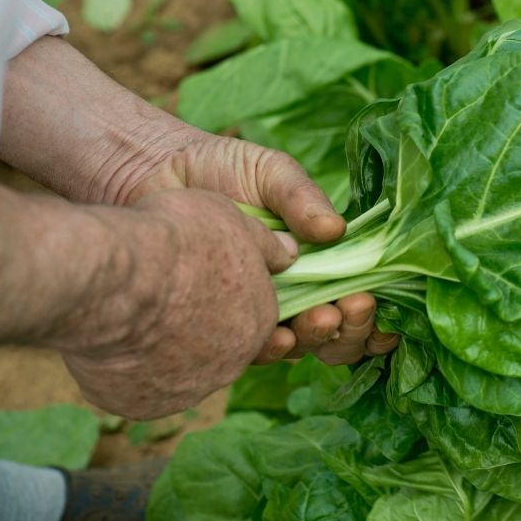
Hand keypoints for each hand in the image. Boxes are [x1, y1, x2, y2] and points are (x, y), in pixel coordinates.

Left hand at [0, 37, 396, 364]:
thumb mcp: (271, 172)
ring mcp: (256, 311)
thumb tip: (337, 229)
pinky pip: (251, 351)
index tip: (370, 298)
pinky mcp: (219, 325)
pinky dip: (271, 349)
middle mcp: (292, 291)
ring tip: (318, 318)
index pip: (354, 295)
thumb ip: (303, 198)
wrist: (150, 176)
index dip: (371, 310)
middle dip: (352, 329)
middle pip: (338, 332)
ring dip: (319, 339)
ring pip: (302, 346)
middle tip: (350, 308)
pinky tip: (277, 336)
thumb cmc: (217, 168)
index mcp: (315, 257)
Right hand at [58, 189, 289, 418]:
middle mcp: (233, 362)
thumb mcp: (232, 222)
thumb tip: (289, 254)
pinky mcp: (145, 405)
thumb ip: (264, 244)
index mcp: (260, 319)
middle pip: (217, 344)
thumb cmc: (175, 241)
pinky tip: (112, 341)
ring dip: (163, 350)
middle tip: (162, 296)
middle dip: (196, 325)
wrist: (114, 281)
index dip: (220, 293)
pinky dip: (128, 371)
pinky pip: (139, 389)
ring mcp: (189, 389)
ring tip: (133, 316)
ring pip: (178, 370)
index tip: (194, 277)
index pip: (249, 312)